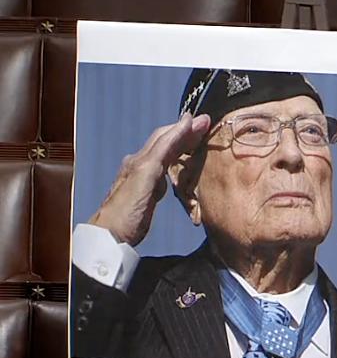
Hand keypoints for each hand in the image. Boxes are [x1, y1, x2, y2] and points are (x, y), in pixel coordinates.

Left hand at [88, 113, 210, 245]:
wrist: (110, 237)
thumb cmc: (128, 209)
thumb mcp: (146, 175)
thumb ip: (164, 150)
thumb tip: (180, 127)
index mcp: (141, 160)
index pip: (165, 137)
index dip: (184, 127)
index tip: (204, 120)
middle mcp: (140, 164)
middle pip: (164, 142)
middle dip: (184, 132)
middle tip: (206, 126)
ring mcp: (142, 178)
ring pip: (164, 154)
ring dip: (181, 144)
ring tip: (198, 140)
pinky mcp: (146, 192)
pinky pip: (163, 169)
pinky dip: (176, 161)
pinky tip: (181, 165)